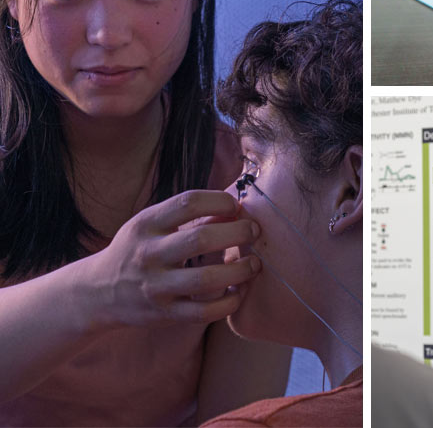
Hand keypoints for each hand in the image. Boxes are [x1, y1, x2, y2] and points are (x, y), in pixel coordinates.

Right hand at [83, 190, 261, 328]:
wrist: (96, 292)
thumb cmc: (137, 249)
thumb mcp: (151, 225)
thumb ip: (189, 216)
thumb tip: (238, 208)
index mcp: (146, 224)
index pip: (188, 202)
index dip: (220, 200)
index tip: (236, 206)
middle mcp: (148, 254)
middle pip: (200, 239)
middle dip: (237, 233)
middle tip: (254, 231)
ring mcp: (155, 287)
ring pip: (206, 279)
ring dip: (240, 270)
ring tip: (254, 264)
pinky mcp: (163, 314)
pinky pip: (203, 312)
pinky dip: (229, 303)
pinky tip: (239, 292)